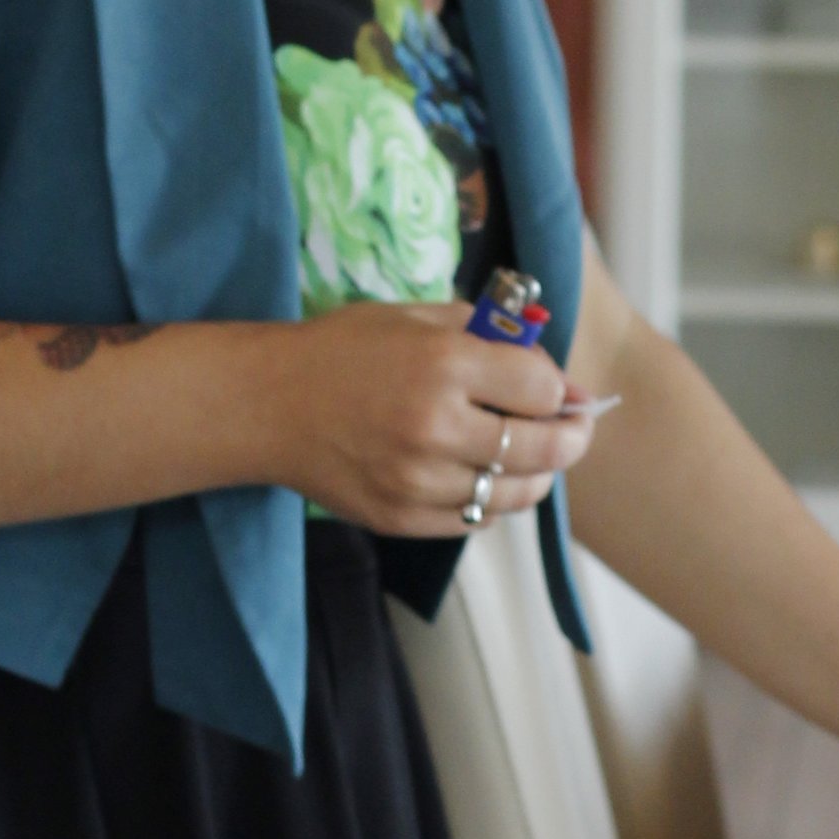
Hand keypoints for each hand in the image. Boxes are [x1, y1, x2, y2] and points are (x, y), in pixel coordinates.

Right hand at [272, 298, 595, 536]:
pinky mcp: (401, 518)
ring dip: (535, 474)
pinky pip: (477, 518)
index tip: (554, 391)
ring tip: (525, 454)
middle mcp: (435, 426)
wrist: (267, 403)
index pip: (544, 390)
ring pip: (517, 493)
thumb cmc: (346, 351)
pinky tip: (477, 474)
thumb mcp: (418, 319)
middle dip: (569, 437)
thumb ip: (495, 340)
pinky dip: (491, 500)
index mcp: (444, 364)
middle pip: (545, 449)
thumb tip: (563, 382)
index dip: (558, 390)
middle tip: (571, 429)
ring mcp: (417, 480)